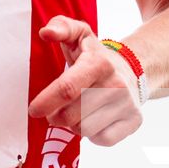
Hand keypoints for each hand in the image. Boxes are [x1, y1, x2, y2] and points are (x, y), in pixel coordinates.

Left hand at [26, 16, 142, 145]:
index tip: (34, 110)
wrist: (133, 69)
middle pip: (72, 115)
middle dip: (56, 117)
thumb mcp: (79, 35)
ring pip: (85, 130)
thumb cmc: (96, 55)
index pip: (67, 88)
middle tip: (54, 112)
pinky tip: (93, 120)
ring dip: (73, 125)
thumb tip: (46, 32)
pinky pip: (102, 140)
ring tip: (76, 112)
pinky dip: (92, 135)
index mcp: (99, 63)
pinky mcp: (134, 121)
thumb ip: (61, 27)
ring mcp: (127, 104)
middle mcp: (116, 84)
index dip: (47, 102)